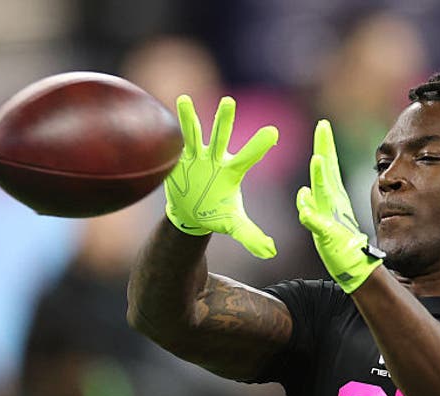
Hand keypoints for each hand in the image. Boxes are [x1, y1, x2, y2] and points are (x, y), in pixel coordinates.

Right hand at [164, 95, 278, 258]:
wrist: (191, 214)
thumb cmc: (217, 214)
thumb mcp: (234, 225)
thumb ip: (252, 236)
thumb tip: (271, 252)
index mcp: (232, 172)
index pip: (248, 156)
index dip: (259, 145)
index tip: (273, 131)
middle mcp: (216, 159)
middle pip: (221, 137)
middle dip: (223, 120)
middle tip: (228, 101)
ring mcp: (197, 158)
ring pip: (194, 134)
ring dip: (189, 118)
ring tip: (183, 99)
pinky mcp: (179, 161)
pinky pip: (175, 143)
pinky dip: (171, 130)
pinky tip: (165, 112)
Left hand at [296, 120, 383, 292]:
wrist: (355, 267)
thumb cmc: (339, 244)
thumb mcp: (322, 221)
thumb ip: (312, 205)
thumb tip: (303, 191)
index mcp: (332, 198)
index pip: (328, 167)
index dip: (325, 146)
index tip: (322, 125)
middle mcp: (333, 204)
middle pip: (328, 171)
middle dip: (324, 148)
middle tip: (322, 126)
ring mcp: (331, 218)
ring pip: (324, 194)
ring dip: (320, 178)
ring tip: (317, 159)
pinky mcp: (328, 236)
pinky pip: (319, 225)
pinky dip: (312, 216)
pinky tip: (305, 208)